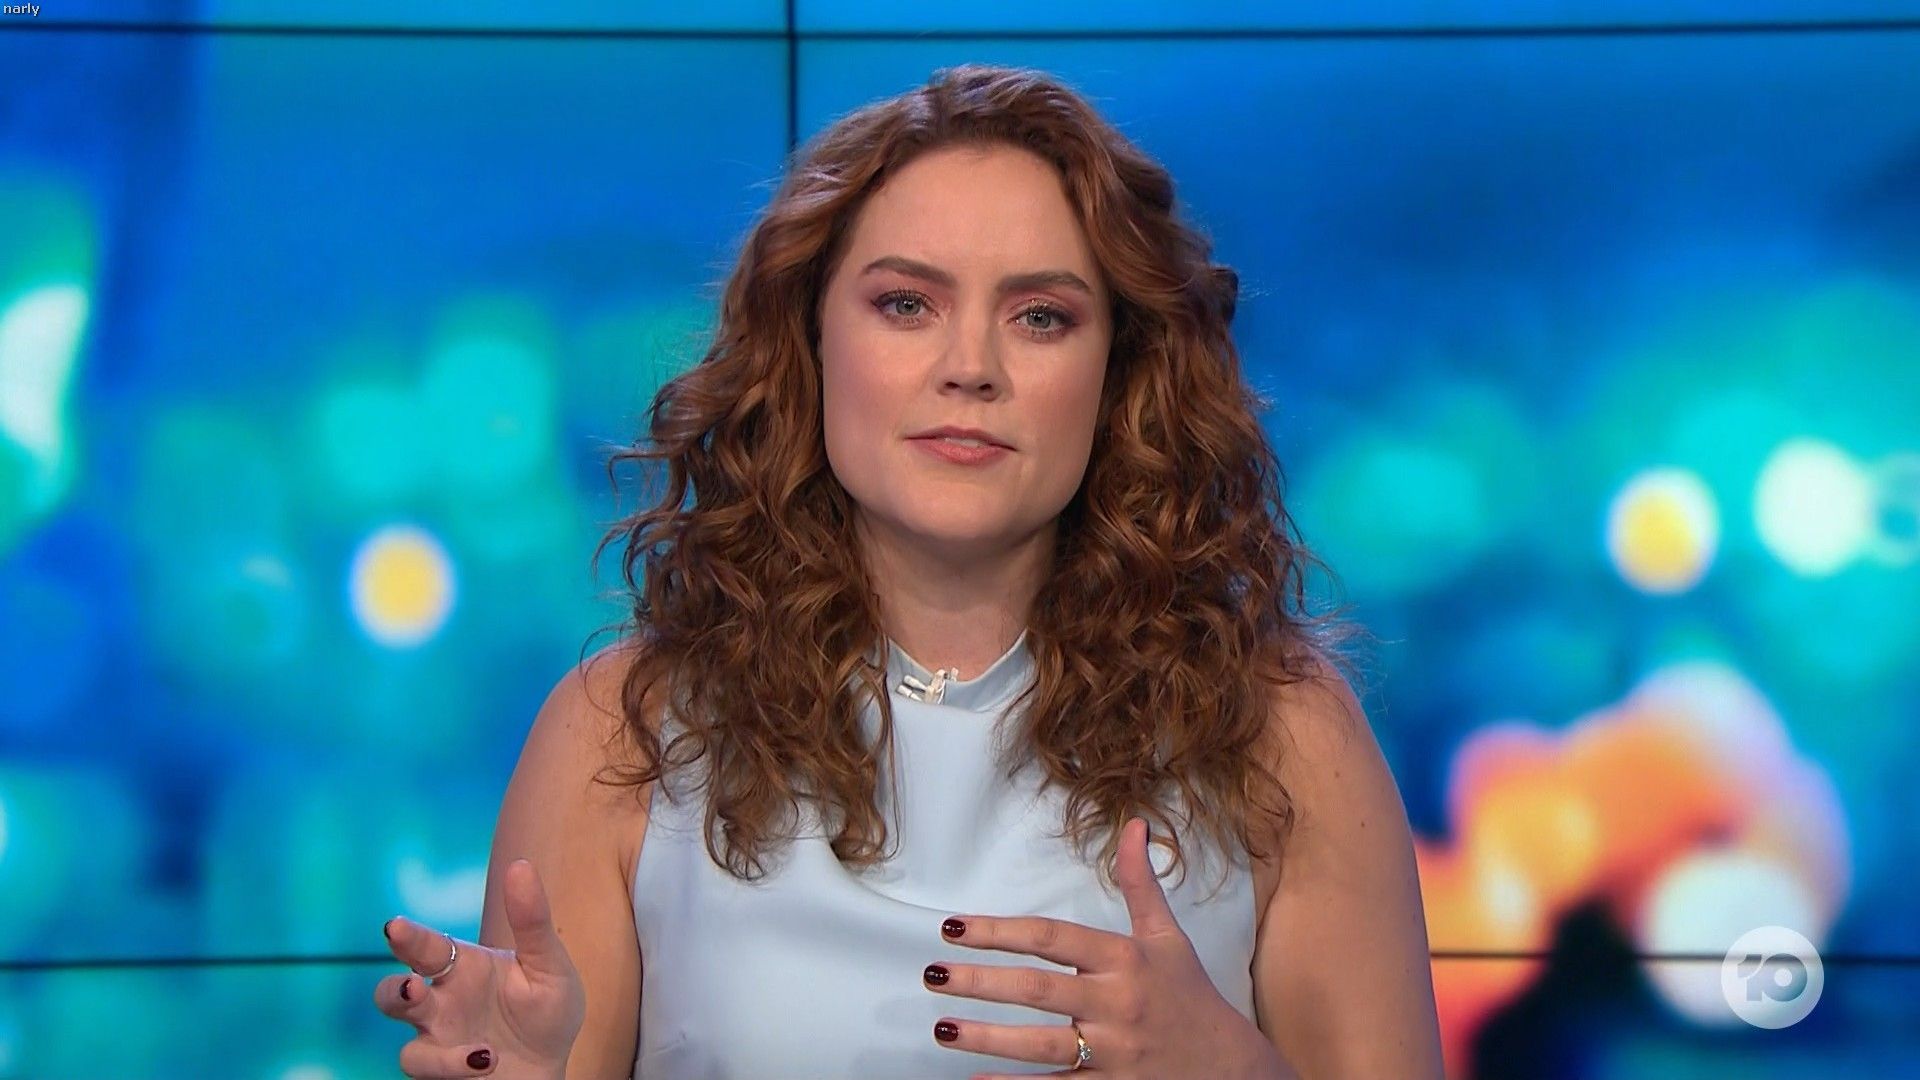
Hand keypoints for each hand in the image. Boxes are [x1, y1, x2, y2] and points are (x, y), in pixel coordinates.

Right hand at [374, 858, 587, 1078]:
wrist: (553, 1067)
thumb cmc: (548, 1011)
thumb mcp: (549, 966)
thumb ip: (532, 921)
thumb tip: (520, 865)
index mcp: (461, 967)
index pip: (425, 948)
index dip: (406, 937)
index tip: (395, 927)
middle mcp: (440, 1003)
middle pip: (394, 994)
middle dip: (394, 991)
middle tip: (412, 986)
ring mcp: (437, 1042)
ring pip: (406, 1050)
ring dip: (431, 1051)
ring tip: (478, 1049)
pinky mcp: (442, 1073)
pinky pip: (427, 1069)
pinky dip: (452, 1066)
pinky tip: (487, 1060)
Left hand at [924, 817, 1288, 1079]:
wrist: (1233, 1071)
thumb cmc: (1191, 999)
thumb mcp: (1168, 939)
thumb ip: (1141, 886)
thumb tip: (1134, 826)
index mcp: (1125, 960)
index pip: (1053, 938)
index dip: (1001, 931)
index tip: (955, 927)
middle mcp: (1117, 1004)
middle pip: (1039, 989)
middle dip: (981, 980)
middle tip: (933, 973)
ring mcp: (1113, 1052)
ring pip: (1041, 1045)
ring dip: (987, 1037)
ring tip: (942, 1027)